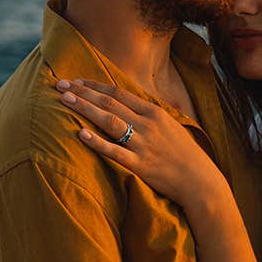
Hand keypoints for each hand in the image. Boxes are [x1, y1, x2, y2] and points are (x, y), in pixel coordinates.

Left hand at [54, 79, 225, 207]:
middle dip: (83, 92)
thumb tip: (129, 107)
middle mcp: (147, 124)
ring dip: (85, 108)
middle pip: (109, 102)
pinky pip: (115, 151)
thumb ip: (149, 116)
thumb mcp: (170, 127)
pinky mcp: (140, 165)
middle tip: (60, 84)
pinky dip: (97, 142)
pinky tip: (80, 134)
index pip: (119, 93)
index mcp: (154, 112)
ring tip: (65, 100)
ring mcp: (143, 144)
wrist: (200, 180)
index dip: (95, 85)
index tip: (76, 81)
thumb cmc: (185, 154)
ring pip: (109, 121)